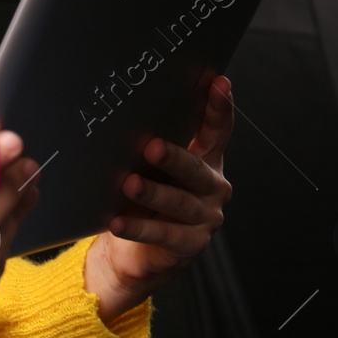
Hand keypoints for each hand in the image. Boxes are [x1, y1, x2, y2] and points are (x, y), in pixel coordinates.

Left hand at [84, 75, 234, 324]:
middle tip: (151, 146)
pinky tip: (118, 222)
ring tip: (129, 184)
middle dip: (174, 157)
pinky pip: (163, 235)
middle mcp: (212, 187)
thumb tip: (124, 108)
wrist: (136, 254)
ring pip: (179, 202)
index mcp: (206, 160)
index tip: (217, 83)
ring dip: (153, 193)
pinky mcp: (190, 245)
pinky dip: (139, 228)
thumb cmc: (142, 200)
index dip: (219, 107)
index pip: (218, 131)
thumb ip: (152, 142)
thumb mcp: (150, 168)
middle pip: (196, 169)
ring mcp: (205, 218)